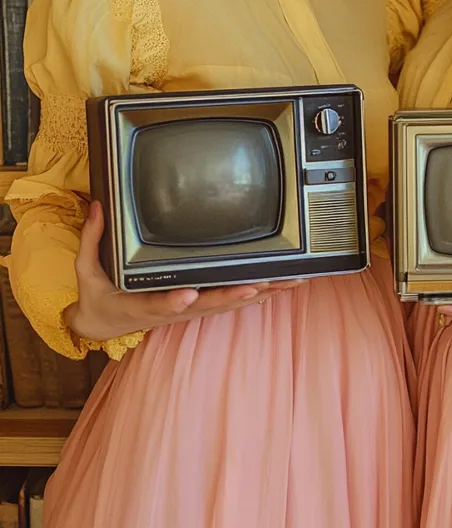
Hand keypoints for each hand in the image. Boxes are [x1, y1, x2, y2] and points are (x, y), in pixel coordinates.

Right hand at [64, 201, 302, 341]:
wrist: (102, 326)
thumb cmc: (98, 298)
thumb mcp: (86, 270)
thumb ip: (91, 239)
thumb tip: (97, 206)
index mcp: (138, 304)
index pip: (157, 303)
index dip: (174, 301)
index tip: (188, 294)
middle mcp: (169, 310)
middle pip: (205, 305)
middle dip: (233, 296)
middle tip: (258, 285)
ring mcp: (186, 310)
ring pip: (225, 305)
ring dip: (255, 295)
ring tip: (284, 283)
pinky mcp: (196, 306)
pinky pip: (229, 301)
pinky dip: (254, 295)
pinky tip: (278, 285)